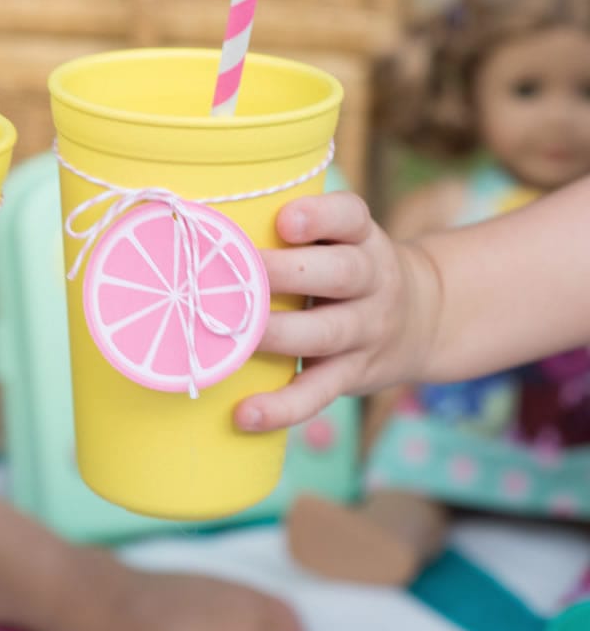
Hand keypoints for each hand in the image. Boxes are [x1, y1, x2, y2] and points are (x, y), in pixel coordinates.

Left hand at [236, 191, 435, 431]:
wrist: (426, 320)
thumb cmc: (349, 268)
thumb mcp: (341, 238)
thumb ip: (293, 229)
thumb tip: (203, 218)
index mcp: (362, 238)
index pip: (351, 216)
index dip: (320, 217)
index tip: (285, 221)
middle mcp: (372, 280)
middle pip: (340, 273)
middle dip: (285, 273)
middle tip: (232, 271)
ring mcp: (365, 331)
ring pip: (324, 333)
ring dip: (275, 334)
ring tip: (230, 338)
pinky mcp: (353, 375)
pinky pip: (318, 392)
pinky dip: (282, 407)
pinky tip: (245, 414)